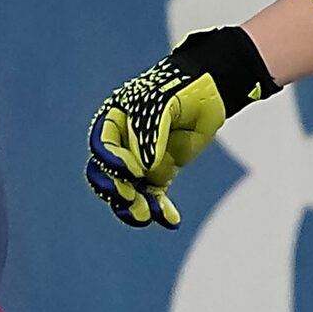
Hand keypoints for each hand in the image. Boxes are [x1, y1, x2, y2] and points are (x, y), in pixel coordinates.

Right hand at [84, 26, 278, 227]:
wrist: (210, 91)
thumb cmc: (182, 90)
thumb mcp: (164, 105)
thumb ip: (152, 135)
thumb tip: (145, 170)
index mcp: (114, 121)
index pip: (102, 146)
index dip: (112, 162)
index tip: (133, 171)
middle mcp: (123, 145)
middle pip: (108, 175)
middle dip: (116, 190)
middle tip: (131, 199)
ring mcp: (141, 161)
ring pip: (129, 190)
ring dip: (135, 206)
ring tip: (149, 215)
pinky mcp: (161, 173)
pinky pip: (155, 196)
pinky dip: (161, 210)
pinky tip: (170, 221)